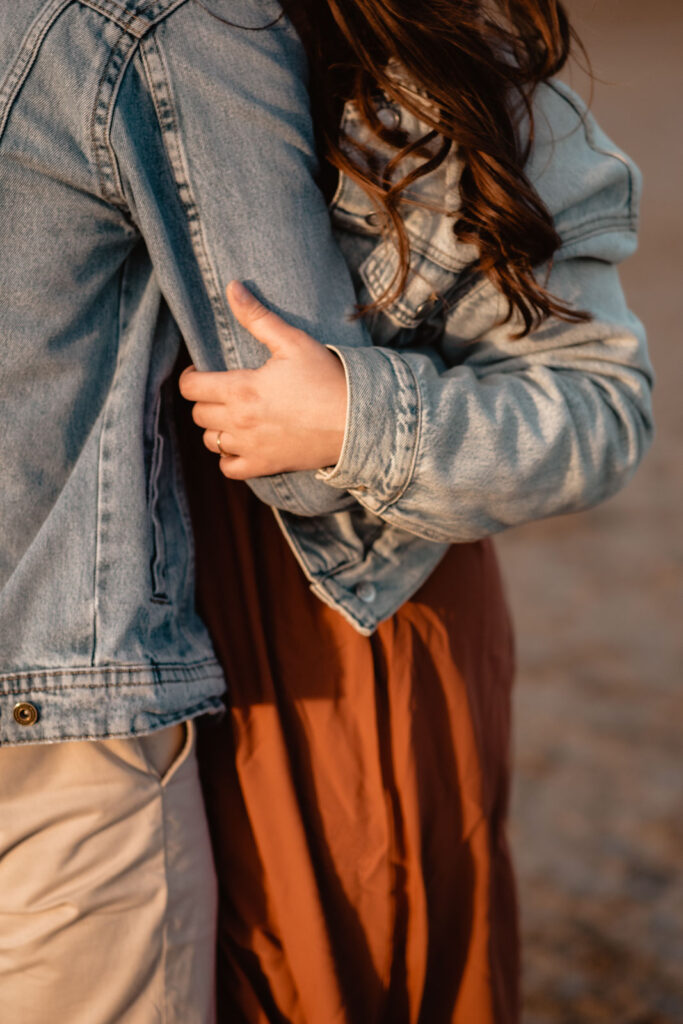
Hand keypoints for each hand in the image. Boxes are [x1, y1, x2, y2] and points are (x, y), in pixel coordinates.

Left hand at [179, 281, 347, 478]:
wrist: (356, 421)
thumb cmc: (327, 378)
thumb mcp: (293, 341)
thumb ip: (258, 316)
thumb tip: (232, 287)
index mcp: (241, 389)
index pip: (190, 387)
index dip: (191, 377)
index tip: (202, 372)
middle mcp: (239, 422)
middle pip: (198, 414)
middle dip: (206, 400)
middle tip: (223, 391)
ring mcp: (250, 447)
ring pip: (210, 441)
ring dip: (215, 427)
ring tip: (233, 415)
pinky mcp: (264, 465)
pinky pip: (228, 468)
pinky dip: (228, 457)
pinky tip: (241, 443)